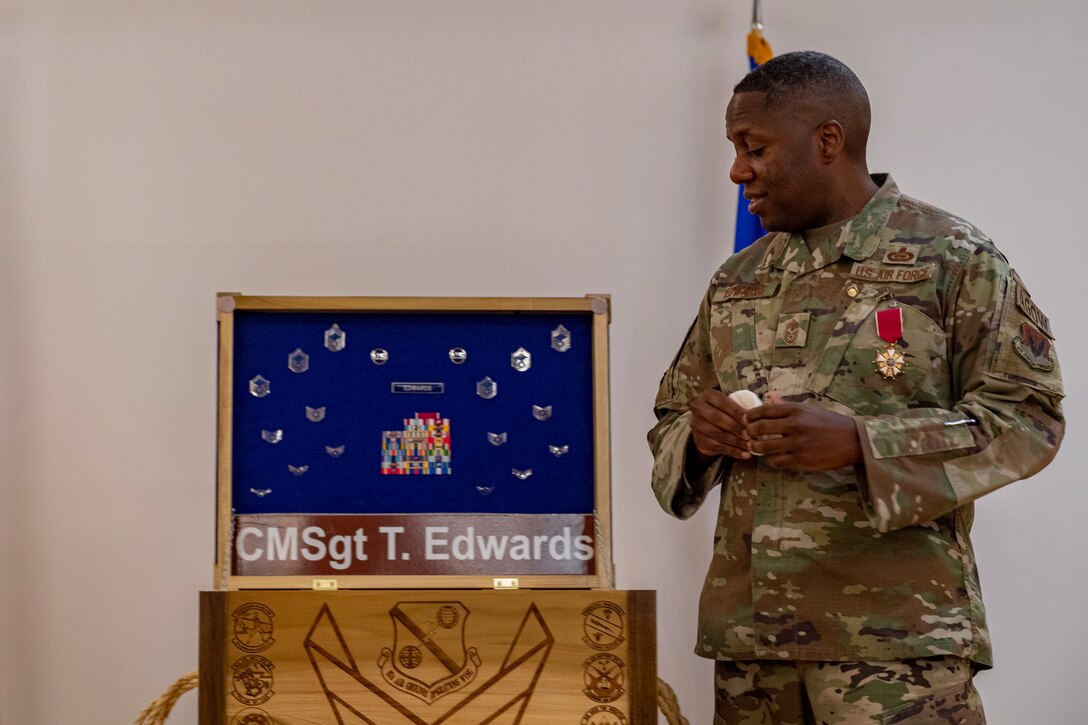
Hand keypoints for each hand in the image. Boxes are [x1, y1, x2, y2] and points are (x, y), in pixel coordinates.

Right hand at [689, 388, 751, 462]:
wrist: (709, 426)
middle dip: (736, 427)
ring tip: (750, 446)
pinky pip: (718, 447)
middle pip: (718, 418)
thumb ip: (741, 408)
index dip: (737, 411)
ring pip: (718, 434)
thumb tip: (758, 417)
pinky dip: (733, 451)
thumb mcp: (731, 405)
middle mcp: (698, 409)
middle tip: (751, 435)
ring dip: (736, 441)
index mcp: (708, 396)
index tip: (750, 420)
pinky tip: (745, 454)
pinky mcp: (699, 441)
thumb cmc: (726, 412)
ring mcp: (696, 425)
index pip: (722, 402)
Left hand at [744, 393, 861, 470]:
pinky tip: (774, 459)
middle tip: (747, 435)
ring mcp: (797, 443)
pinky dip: (772, 460)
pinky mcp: (802, 459)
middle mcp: (795, 424)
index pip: (765, 410)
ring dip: (757, 448)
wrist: (854, 440)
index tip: (745, 419)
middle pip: (760, 427)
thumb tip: (770, 397)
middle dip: (749, 432)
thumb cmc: (830, 423)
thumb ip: (787, 405)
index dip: (750, 415)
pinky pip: (777, 461)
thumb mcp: (809, 409)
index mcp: (796, 410)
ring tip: (756, 448)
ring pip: (765, 446)